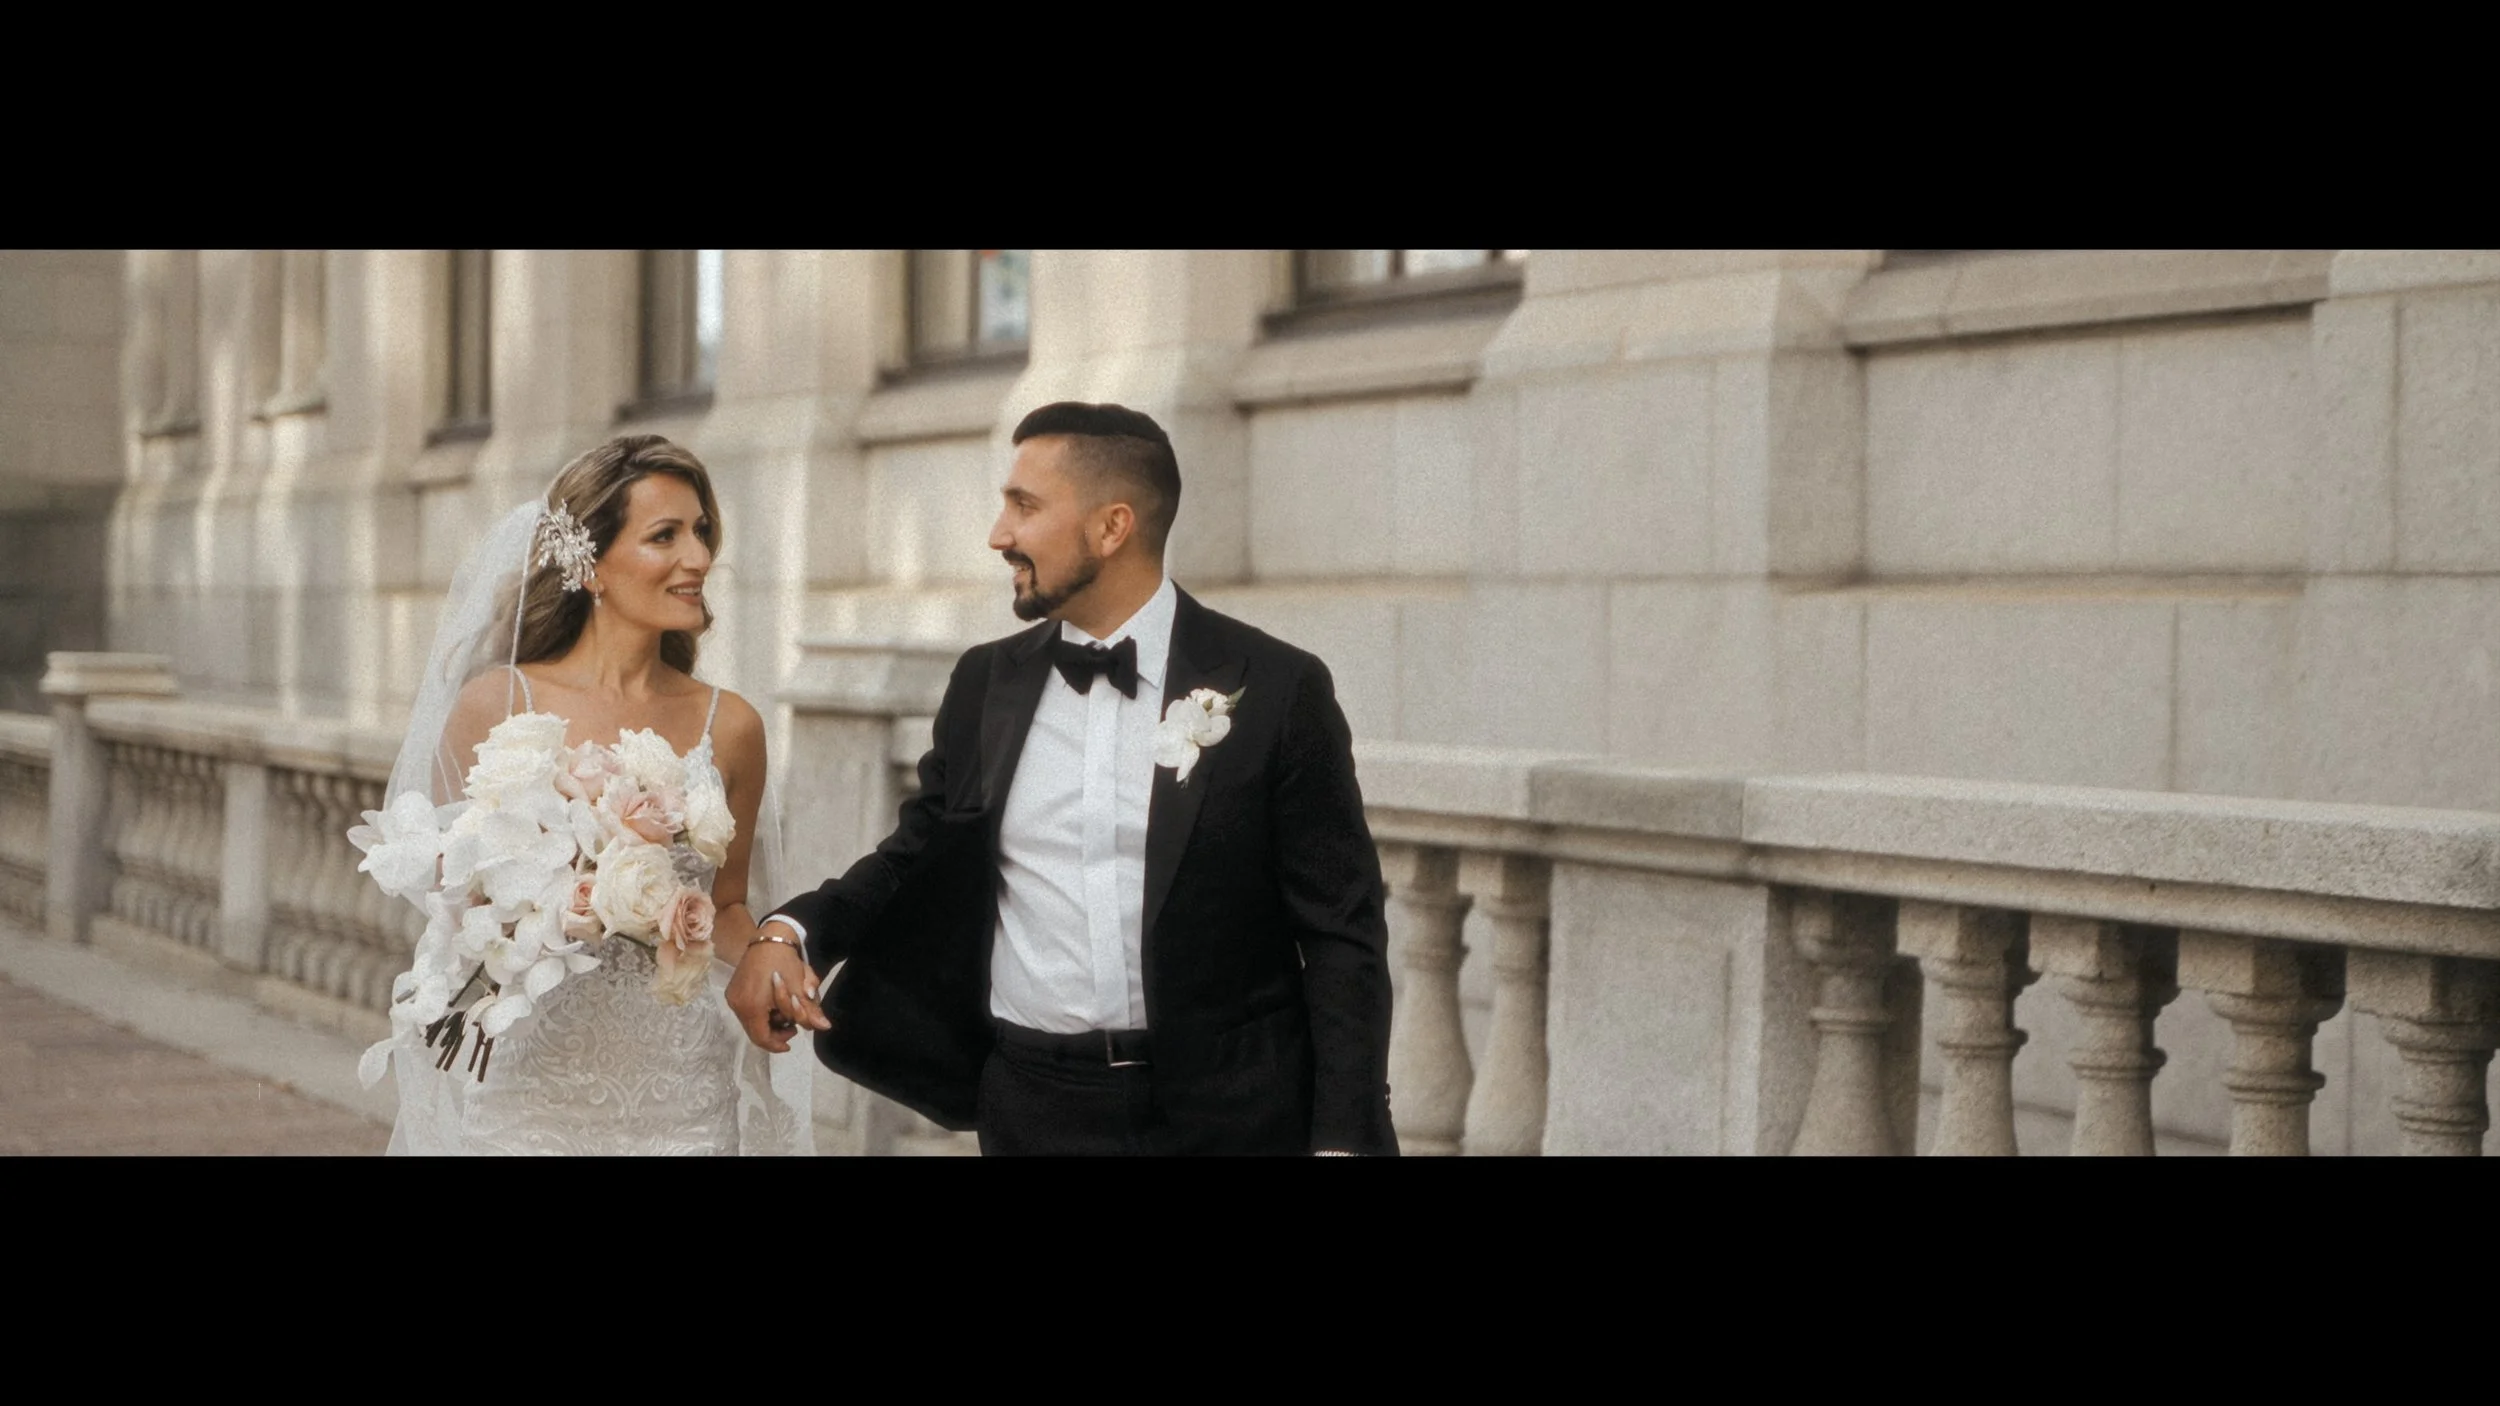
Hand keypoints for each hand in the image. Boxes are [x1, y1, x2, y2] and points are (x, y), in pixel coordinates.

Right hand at [727, 938, 828, 1052]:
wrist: (769, 938)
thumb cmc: (786, 963)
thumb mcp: (800, 988)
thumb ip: (810, 1011)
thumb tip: (825, 1027)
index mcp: (751, 1007)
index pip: (762, 1038)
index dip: (777, 1045)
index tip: (791, 1042)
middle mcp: (737, 1005)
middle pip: (755, 1032)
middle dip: (775, 1033)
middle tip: (792, 1026)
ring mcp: (732, 997)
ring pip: (751, 1022)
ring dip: (768, 1022)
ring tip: (783, 1012)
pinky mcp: (732, 991)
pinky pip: (746, 1011)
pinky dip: (760, 1013)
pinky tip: (772, 1004)